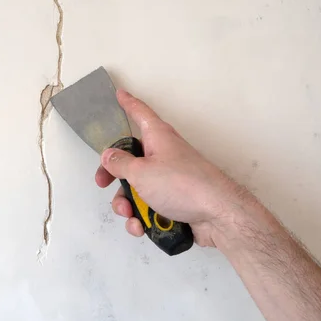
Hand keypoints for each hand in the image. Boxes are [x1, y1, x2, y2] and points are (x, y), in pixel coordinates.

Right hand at [95, 90, 252, 246]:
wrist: (218, 216)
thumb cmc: (182, 185)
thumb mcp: (141, 172)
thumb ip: (120, 163)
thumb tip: (108, 155)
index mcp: (157, 137)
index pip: (140, 113)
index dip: (128, 103)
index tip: (119, 94)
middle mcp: (163, 155)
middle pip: (130, 159)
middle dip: (114, 175)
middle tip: (102, 183)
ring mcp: (169, 180)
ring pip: (136, 188)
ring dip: (127, 203)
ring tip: (130, 214)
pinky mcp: (173, 202)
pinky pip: (148, 207)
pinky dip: (141, 218)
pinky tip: (141, 226)